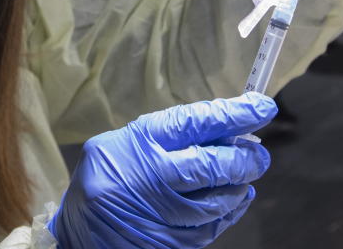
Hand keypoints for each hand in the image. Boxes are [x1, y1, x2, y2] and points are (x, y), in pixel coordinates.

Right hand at [49, 93, 276, 248]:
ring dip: (238, 188)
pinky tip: (234, 202)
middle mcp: (148, 176)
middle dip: (244, 159)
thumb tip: (227, 132)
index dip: (234, 114)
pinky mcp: (167, 242)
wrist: (81, 231)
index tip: (261, 106)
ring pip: (216, 200)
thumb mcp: (127, 143)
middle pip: (211, 165)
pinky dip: (228, 214)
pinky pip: (210, 228)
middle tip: (260, 155)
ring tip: (245, 177)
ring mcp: (158, 213)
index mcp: (139, 141)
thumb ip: (172, 136)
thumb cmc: (109, 176)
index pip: (195, 122)